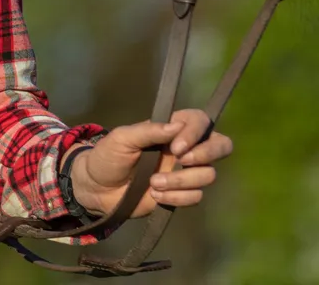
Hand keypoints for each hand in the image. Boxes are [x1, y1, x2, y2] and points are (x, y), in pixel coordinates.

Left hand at [67, 109, 232, 218]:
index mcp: (172, 128)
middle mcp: (185, 148)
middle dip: (206, 154)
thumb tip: (176, 125)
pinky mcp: (181, 195)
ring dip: (182, 181)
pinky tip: (156, 196)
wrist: (97, 189)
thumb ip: (148, 130)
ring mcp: (185, 172)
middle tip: (182, 160)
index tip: (175, 146)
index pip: (201, 121)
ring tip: (155, 183)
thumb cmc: (108, 156)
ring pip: (208, 175)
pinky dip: (177, 198)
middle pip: (221, 145)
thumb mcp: (122, 138)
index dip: (195, 132)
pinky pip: (195, 197)